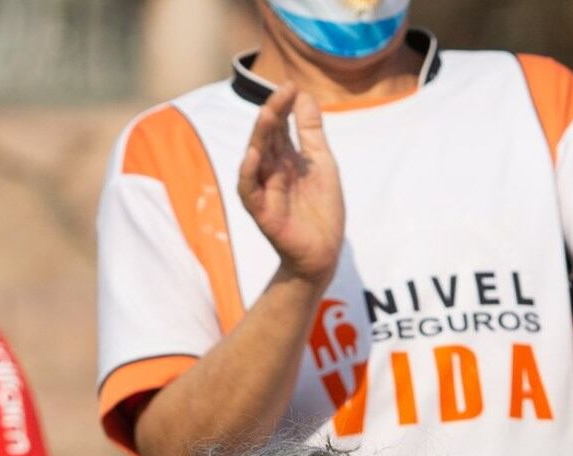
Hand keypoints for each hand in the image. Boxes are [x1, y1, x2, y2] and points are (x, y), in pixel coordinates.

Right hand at [238, 85, 344, 287]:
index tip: (291, 86)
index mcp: (284, 157)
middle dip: (273, 113)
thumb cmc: (321, 210)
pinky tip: (253, 156)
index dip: (284, 105)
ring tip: (266, 113)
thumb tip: (303, 94)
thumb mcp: (321, 163)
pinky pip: (250, 191)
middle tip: (282, 92)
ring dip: (259, 136)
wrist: (323, 253)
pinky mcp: (262, 212)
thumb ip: (311, 131)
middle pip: (266, 137)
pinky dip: (249, 174)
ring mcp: (264, 189)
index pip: (279, 125)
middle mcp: (270, 170)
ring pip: (256, 158)